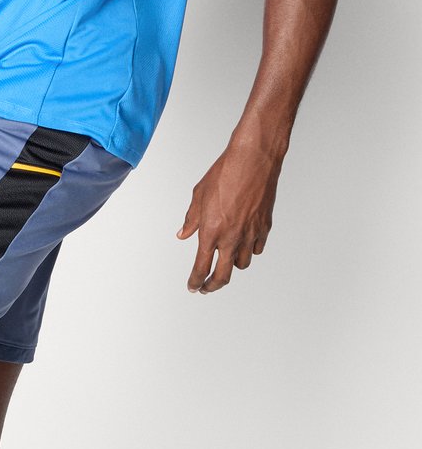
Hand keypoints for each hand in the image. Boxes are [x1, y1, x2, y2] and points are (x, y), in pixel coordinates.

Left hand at [175, 141, 281, 292]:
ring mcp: (250, 235)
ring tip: (225, 261)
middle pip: (223, 276)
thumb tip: (184, 234)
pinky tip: (244, 245)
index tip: (193, 286)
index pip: (201, 267)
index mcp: (211, 231)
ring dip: (232, 266)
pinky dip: (249, 250)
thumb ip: (192, 219)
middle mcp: (231, 238)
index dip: (196, 281)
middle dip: (212, 286)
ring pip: (242, 264)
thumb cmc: (225, 173)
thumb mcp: (199, 195)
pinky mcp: (264, 228)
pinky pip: (256, 249)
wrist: (253, 160)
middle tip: (206, 288)